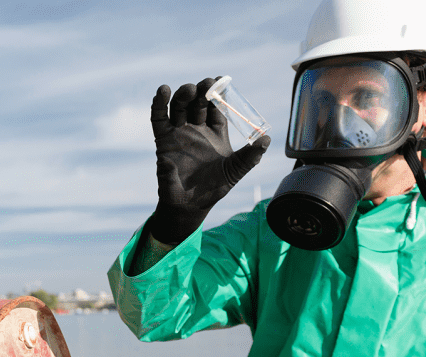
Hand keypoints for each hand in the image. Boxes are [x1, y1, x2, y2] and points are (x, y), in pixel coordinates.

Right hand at [148, 77, 269, 243]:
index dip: (219, 93)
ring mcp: (178, 133)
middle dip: (201, 91)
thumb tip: (266, 140)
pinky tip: (162, 92)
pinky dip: (158, 104)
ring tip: (188, 90)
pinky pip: (158, 118)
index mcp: (215, 133)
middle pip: (197, 102)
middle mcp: (196, 129)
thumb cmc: (213, 188)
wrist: (190, 206)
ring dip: (183, 94)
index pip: (217, 107)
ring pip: (179, 106)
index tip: (221, 80)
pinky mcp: (163, 140)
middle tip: (205, 84)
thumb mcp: (236, 172)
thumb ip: (250, 156)